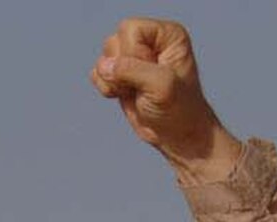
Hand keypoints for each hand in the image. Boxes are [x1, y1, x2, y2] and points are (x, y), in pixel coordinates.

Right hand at [90, 16, 241, 179]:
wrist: (177, 136)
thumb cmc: (179, 109)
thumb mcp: (161, 86)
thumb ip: (132, 70)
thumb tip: (103, 66)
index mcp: (166, 34)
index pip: (130, 29)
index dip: (134, 54)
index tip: (153, 74)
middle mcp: (150, 41)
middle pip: (114, 41)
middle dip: (122, 68)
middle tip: (143, 86)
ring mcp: (134, 57)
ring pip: (104, 57)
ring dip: (113, 80)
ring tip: (134, 92)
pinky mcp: (121, 75)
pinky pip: (97, 72)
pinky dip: (105, 87)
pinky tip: (124, 96)